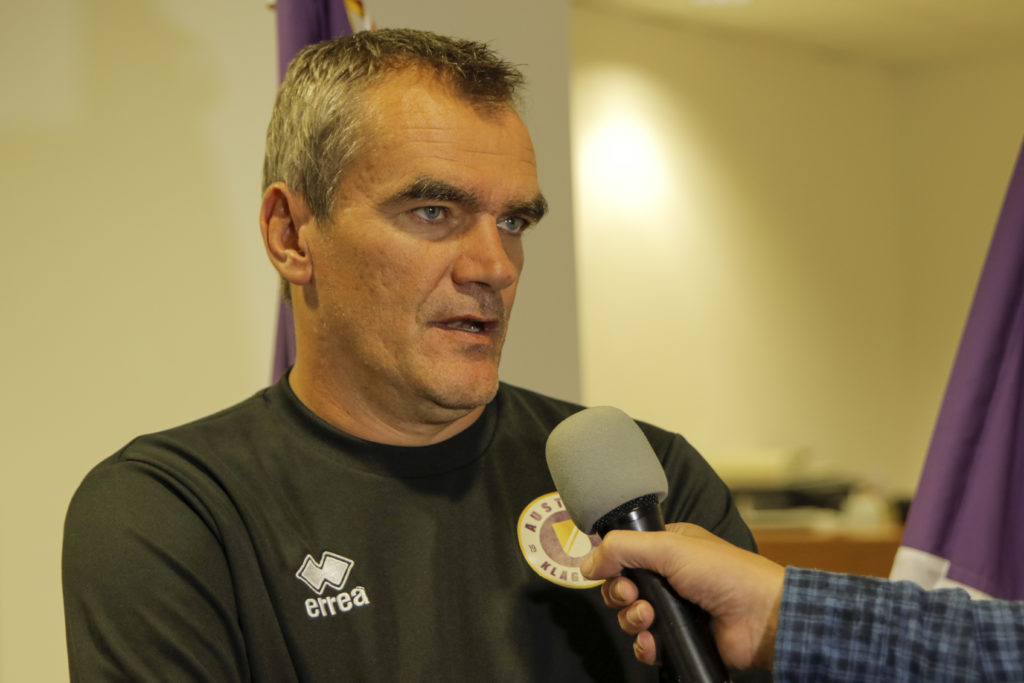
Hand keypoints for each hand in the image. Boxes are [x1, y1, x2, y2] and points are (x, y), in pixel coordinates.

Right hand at [580, 523, 783, 670]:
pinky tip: (653, 642)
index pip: (624, 554)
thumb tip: (587, 563)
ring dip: (632, 620)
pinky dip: (644, 645)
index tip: (617, 573)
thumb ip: (622, 549)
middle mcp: (669, 577)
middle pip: (622, 587)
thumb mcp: (669, 547)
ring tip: (649, 619)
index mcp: (669, 547)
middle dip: (620, 595)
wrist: (762, 617)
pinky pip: (646, 644)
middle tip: (633, 597)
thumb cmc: (726, 574)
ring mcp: (674, 609)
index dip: (614, 565)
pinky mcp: (680, 638)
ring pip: (631, 617)